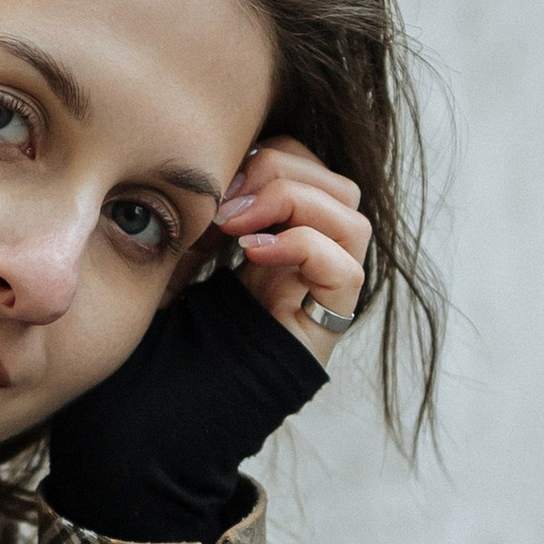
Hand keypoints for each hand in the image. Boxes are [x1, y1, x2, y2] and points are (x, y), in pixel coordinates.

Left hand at [210, 136, 370, 369]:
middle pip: (338, 184)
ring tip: (238, 229)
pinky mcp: (333, 317)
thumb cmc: (191, 314)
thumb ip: (209, 206)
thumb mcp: (193, 247)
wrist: (194, 385)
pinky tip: (253, 253)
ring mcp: (332, 286)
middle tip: (226, 205)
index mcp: (294, 229)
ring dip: (292, 206)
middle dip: (279, 176)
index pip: (311, 166)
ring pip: (351, 219)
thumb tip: (208, 168)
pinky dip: (301, 248)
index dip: (270, 157)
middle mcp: (323, 253)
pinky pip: (347, 269)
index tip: (220, 181)